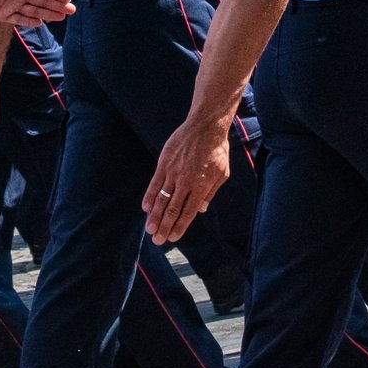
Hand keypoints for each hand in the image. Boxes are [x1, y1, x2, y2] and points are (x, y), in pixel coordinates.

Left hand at [0, 0, 73, 26]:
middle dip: (56, 6)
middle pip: (41, 2)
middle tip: (71, 10)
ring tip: (61, 18)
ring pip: (33, 11)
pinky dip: (29, 22)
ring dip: (47, 14)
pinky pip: (18, 20)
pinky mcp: (2, 15)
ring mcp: (11, 5)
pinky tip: (40, 23)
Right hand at [142, 122, 229, 243]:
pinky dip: (150, 196)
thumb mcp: (222, 173)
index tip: (173, 238)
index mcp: (201, 186)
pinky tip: (145, 207)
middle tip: (157, 241)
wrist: (205, 127)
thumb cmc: (217, 150)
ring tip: (150, 229)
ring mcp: (173, 172)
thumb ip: (210, 192)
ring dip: (155, 216)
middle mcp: (185, 182)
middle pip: (172, 209)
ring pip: (162, 199)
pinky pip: (155, 183)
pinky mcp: (164, 163)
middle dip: (164, 226)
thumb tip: (201, 210)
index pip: (188, 212)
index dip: (180, 226)